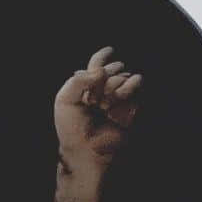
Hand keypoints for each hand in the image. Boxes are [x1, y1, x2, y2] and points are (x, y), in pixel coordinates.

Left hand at [54, 48, 141, 167]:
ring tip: (106, 102)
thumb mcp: (65, 100)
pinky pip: (136, 85)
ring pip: (125, 75)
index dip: (103, 57)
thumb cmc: (72, 129)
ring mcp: (119, 101)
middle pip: (112, 68)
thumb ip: (78, 80)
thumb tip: (101, 71)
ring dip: (116, 83)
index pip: (98, 66)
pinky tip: (119, 99)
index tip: (110, 50)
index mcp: (88, 89)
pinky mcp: (132, 108)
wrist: (87, 151)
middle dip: (106, 76)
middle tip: (97, 97)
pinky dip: (129, 87)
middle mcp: (105, 93)